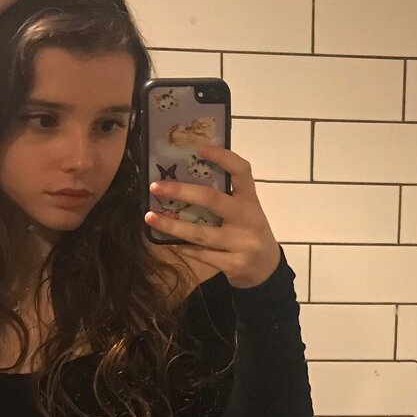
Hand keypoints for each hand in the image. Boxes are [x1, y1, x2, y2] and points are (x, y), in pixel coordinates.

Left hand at [145, 144, 280, 288]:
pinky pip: (203, 255)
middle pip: (212, 199)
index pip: (241, 171)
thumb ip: (225, 197)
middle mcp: (249, 218)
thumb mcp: (245, 211)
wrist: (267, 268)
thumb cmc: (248, 231)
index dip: (222, 156)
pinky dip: (184, 248)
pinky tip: (170, 243)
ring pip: (201, 233)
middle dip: (181, 191)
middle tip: (154, 186)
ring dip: (173, 225)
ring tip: (150, 217)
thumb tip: (181, 179)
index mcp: (251, 199)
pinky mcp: (235, 264)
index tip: (199, 148)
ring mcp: (243, 243)